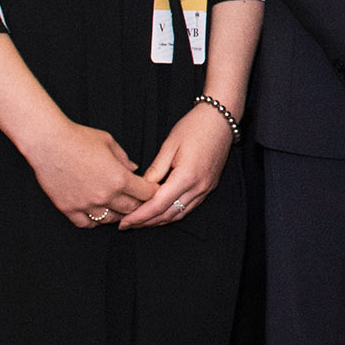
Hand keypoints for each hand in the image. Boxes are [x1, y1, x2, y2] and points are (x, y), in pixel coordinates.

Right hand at [23, 114, 151, 228]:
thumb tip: (134, 169)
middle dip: (139, 205)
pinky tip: (97, 213)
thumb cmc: (78, 137)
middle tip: (138, 202)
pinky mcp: (69, 209)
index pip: (146, 193)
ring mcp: (87, 204)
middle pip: (132, 209)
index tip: (151, 191)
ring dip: (117, 214)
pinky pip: (87, 223)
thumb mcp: (108, 142)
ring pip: (110, 220)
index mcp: (119, 178)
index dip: (152, 192)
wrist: (48, 142)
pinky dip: (94, 220)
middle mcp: (105, 195)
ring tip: (118, 208)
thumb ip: (124, 158)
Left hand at [112, 98, 238, 228]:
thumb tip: (142, 188)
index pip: (158, 205)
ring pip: (179, 214)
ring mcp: (206, 189)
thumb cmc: (194, 127)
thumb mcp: (169, 145)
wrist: (220, 120)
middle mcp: (198, 187)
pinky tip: (160, 212)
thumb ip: (155, 170)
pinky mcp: (209, 187)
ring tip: (140, 222)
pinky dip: (172, 213)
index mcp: (186, 176)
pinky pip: (188, 207)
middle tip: (127, 225)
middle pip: (168, 214)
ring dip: (159, 221)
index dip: (140, 216)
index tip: (124, 222)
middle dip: (147, 222)